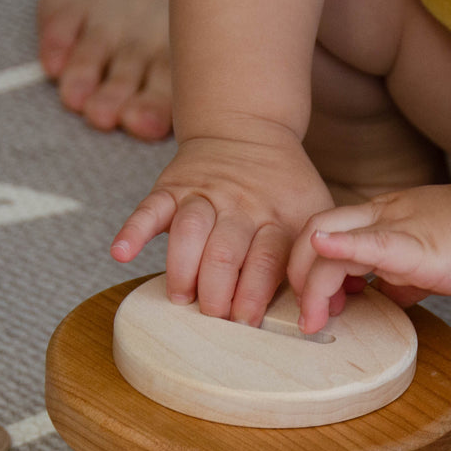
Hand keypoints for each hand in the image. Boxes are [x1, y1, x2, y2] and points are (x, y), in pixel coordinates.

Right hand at [110, 121, 333, 322]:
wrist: (248, 128)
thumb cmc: (283, 186)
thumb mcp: (314, 212)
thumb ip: (318, 260)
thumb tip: (330, 309)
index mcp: (280, 215)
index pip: (268, 259)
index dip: (256, 294)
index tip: (247, 322)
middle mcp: (243, 204)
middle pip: (226, 251)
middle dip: (218, 291)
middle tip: (214, 318)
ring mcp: (206, 193)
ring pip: (190, 230)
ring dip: (182, 268)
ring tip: (181, 297)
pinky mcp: (174, 185)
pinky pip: (151, 207)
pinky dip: (133, 230)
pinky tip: (121, 253)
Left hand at [287, 180, 450, 332]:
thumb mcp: (430, 257)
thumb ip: (403, 275)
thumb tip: (388, 297)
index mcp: (384, 217)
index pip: (325, 230)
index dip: (308, 268)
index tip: (320, 305)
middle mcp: (382, 214)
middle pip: (313, 230)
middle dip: (296, 278)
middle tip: (307, 319)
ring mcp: (397, 226)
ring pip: (329, 241)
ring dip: (310, 284)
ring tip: (314, 320)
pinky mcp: (416, 245)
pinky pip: (370, 241)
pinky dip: (339, 248)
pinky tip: (323, 251)